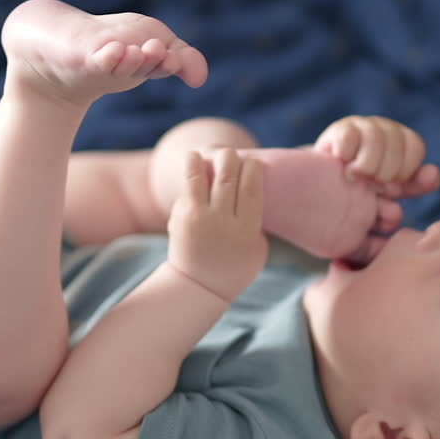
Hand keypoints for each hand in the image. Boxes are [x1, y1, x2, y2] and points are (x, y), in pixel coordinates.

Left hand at [166, 149, 268, 301]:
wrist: (199, 286)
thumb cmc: (235, 266)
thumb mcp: (258, 249)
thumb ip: (257, 223)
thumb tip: (255, 191)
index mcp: (246, 230)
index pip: (252, 190)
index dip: (253, 170)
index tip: (253, 162)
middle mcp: (223, 222)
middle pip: (229, 178)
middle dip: (232, 160)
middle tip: (233, 155)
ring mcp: (200, 219)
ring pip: (205, 178)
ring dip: (211, 160)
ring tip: (213, 153)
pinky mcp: (182, 218)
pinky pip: (188, 187)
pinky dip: (191, 169)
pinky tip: (193, 157)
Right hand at [314, 116, 439, 198]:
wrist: (329, 184)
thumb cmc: (366, 190)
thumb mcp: (392, 190)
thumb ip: (414, 185)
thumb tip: (434, 174)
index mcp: (403, 140)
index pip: (415, 147)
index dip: (405, 169)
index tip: (393, 186)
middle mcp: (386, 128)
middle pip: (396, 142)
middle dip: (386, 170)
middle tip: (373, 185)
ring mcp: (363, 126)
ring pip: (375, 139)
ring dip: (367, 165)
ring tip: (355, 179)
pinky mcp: (340, 130)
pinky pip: (349, 138)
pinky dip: (346, 155)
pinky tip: (342, 164)